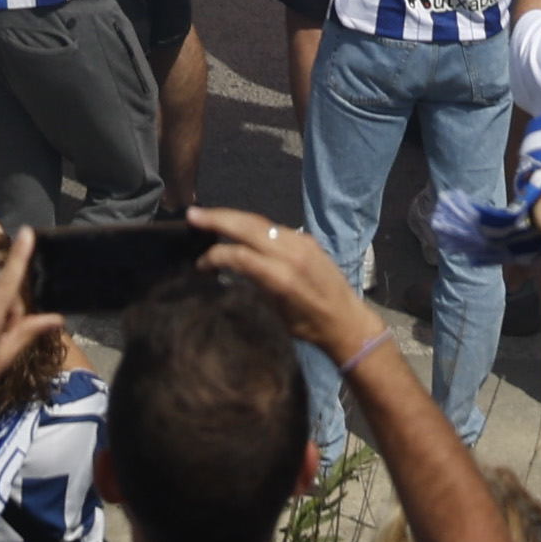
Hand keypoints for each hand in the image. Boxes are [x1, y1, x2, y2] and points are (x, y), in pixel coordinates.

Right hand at [190, 203, 381, 360]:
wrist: (347, 321)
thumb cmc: (309, 327)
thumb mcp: (276, 313)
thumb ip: (256, 285)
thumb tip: (233, 269)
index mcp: (282, 278)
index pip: (239, 255)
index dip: (215, 256)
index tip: (200, 264)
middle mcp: (291, 254)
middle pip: (248, 227)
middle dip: (218, 219)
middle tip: (193, 214)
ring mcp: (302, 243)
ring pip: (260, 223)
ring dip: (233, 218)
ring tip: (210, 216)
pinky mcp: (308, 240)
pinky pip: (275, 228)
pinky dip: (253, 226)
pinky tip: (240, 227)